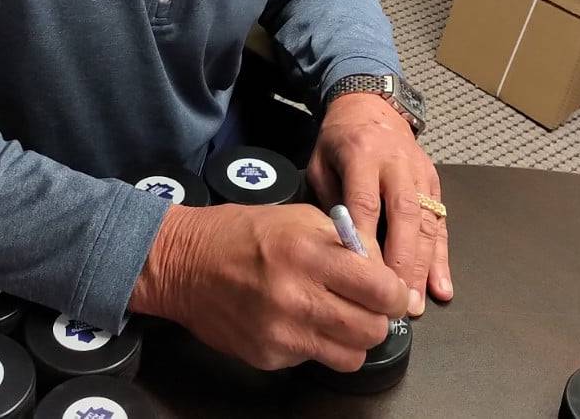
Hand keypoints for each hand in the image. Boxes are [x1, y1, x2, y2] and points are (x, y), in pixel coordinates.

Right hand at [129, 202, 408, 371]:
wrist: (184, 263)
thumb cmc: (241, 234)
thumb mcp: (297, 217)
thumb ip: (344, 241)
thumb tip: (381, 268)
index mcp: (307, 251)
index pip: (380, 288)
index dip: (394, 292)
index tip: (391, 290)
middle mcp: (296, 295)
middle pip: (372, 329)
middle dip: (377, 317)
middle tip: (366, 304)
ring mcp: (281, 332)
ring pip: (351, 356)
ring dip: (353, 338)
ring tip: (337, 316)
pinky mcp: (268, 357)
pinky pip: (315, 361)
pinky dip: (317, 345)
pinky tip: (300, 321)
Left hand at [305, 91, 450, 317]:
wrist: (371, 106)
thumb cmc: (339, 140)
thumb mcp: (320, 161)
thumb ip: (330, 200)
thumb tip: (340, 249)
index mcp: (362, 153)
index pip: (366, 201)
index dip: (367, 240)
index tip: (363, 277)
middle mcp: (396, 163)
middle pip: (404, 215)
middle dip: (401, 261)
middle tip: (395, 301)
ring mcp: (420, 173)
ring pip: (427, 222)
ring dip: (423, 266)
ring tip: (416, 303)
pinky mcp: (435, 182)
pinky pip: (440, 223)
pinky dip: (441, 257)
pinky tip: (441, 287)